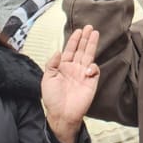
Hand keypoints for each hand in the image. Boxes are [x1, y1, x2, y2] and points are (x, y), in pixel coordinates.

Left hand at [42, 24, 99, 142]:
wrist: (61, 114)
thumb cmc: (52, 99)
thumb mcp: (47, 79)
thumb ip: (52, 64)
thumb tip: (58, 52)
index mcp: (63, 67)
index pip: (70, 50)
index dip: (74, 40)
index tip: (78, 31)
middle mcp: (74, 69)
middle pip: (81, 50)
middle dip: (85, 39)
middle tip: (90, 27)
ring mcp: (83, 75)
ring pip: (89, 56)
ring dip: (92, 45)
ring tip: (95, 33)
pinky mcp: (91, 82)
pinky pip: (94, 71)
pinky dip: (93, 67)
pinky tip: (88, 67)